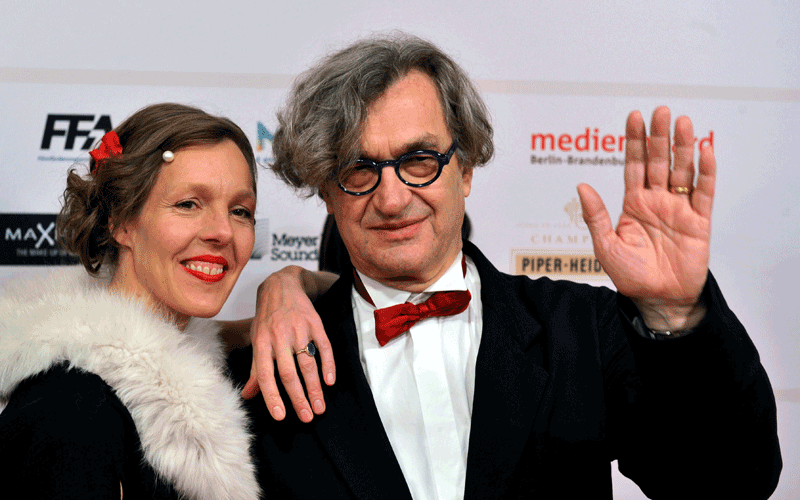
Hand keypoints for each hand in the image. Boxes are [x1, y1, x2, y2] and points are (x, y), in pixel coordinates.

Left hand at [241, 266, 336, 421]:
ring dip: (315, 388)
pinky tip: (330, 381)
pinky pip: (324, 347)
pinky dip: (328, 365)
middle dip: (298, 398)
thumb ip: (254, 369)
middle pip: (288, 373)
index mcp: (262, 343)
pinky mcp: (315, 324)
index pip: (265, 375)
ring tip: (320, 407)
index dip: (272, 396)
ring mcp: (298, 330)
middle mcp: (279, 337)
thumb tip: (248, 395)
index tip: (281, 417)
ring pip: (307, 364)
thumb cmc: (266, 318)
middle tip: (307, 417)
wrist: (281, 285)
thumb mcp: (256, 340)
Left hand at [577, 106, 714, 329]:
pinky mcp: (699, 221)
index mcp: (633, 204)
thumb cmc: (630, 275)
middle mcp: (656, 201)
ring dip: (683, 147)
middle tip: (660, 111)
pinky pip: (703, 193)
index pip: (634, 165)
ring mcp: (678, 209)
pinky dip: (705, 172)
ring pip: (681, 171)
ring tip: (682, 122)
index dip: (634, 142)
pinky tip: (705, 151)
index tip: (634, 117)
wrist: (658, 299)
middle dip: (659, 136)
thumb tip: (581, 186)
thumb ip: (595, 216)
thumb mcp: (605, 246)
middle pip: (658, 161)